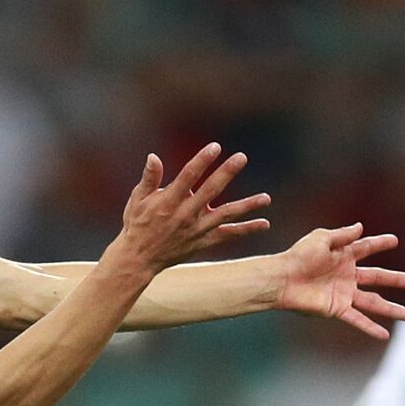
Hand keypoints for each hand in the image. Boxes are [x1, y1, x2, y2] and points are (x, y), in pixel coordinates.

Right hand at [114, 143, 270, 272]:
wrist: (139, 259)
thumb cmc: (137, 224)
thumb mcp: (138, 199)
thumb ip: (149, 178)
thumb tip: (153, 156)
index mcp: (169, 201)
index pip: (188, 176)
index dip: (202, 160)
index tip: (215, 147)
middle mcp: (186, 215)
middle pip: (210, 191)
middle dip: (226, 173)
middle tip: (241, 157)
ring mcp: (197, 229)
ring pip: (226, 215)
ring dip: (247, 206)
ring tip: (266, 198)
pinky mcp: (204, 241)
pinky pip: (228, 235)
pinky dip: (246, 230)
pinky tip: (264, 223)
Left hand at [277, 223, 404, 338]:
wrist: (282, 279)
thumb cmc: (298, 256)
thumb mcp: (321, 239)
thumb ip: (342, 235)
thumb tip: (360, 226)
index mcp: (342, 255)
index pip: (366, 248)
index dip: (380, 243)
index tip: (394, 241)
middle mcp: (346, 275)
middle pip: (377, 277)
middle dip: (396, 279)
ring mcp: (343, 293)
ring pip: (373, 302)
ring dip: (391, 309)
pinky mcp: (336, 309)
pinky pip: (358, 319)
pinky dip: (370, 327)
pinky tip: (385, 335)